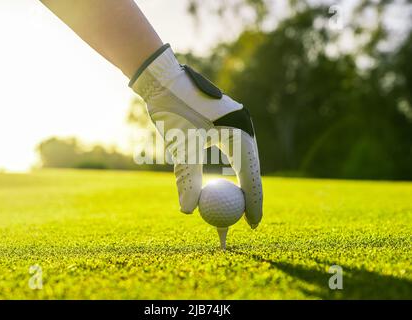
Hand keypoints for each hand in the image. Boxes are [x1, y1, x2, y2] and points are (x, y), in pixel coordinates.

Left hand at [130, 45, 262, 227]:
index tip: (253, 224)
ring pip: (244, 163)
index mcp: (239, 130)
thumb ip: (187, 178)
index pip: (251, 173)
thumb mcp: (180, 146)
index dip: (254, 201)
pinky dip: (232, 173)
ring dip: (242, 185)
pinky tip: (229, 187)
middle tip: (248, 222)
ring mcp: (236, 124)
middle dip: (250, 196)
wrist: (162, 80)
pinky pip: (234, 154)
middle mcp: (243, 127)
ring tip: (241, 210)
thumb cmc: (172, 109)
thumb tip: (188, 211)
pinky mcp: (226, 124)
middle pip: (251, 169)